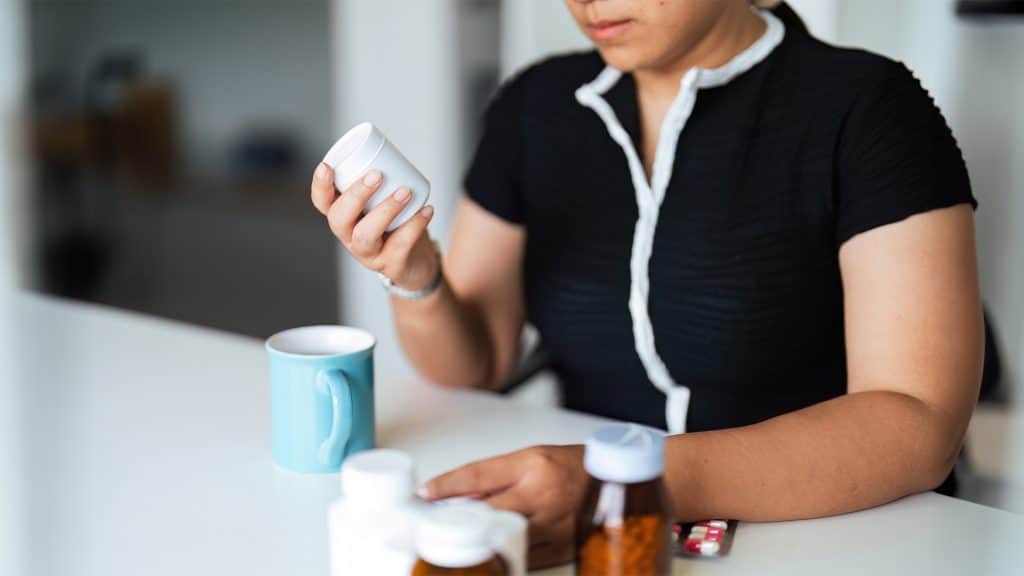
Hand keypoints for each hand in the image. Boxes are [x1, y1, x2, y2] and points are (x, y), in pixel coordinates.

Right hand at [310, 163, 437, 289]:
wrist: (416, 264)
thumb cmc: (396, 226)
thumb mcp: (383, 204)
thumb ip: (381, 182)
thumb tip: (390, 150)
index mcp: (344, 217)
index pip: (322, 203)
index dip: (320, 186)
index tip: (327, 166)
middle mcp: (350, 237)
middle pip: (339, 218)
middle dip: (356, 195)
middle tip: (377, 175)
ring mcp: (368, 254)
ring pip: (366, 235)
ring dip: (386, 210)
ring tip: (405, 192)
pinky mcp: (391, 265)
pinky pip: (400, 245)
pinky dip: (415, 225)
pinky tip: (426, 209)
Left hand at [419, 445, 587, 569]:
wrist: (616, 483)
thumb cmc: (571, 468)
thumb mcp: (531, 459)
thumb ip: (495, 478)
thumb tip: (454, 497)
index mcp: (533, 464)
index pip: (479, 474)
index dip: (447, 485)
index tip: (424, 493)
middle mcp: (543, 494)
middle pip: (487, 512)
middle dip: (458, 520)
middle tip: (434, 525)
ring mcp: (554, 526)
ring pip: (504, 540)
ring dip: (478, 542)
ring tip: (457, 543)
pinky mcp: (562, 550)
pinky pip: (524, 559)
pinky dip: (503, 557)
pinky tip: (489, 554)